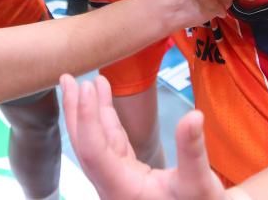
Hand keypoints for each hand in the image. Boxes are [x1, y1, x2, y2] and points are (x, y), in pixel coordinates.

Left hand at [61, 74, 226, 199]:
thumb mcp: (200, 184)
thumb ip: (192, 151)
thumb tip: (194, 116)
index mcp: (121, 189)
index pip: (93, 150)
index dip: (87, 117)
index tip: (88, 86)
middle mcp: (111, 184)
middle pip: (84, 144)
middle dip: (75, 110)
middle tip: (67, 78)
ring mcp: (116, 178)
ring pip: (96, 140)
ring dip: (89, 110)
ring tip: (85, 80)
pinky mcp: (124, 172)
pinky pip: (109, 140)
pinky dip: (106, 116)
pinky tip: (103, 95)